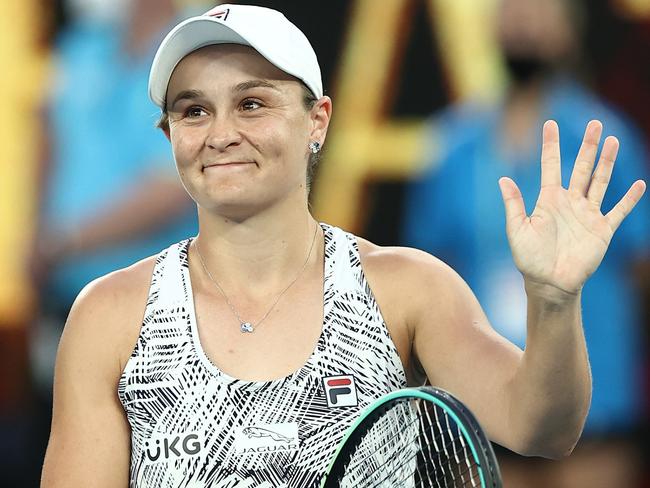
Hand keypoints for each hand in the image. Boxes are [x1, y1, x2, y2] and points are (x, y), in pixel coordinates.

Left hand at [498, 120, 645, 297]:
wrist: (549, 283)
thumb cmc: (529, 259)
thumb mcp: (517, 230)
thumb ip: (514, 205)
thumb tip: (502, 179)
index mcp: (548, 200)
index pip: (550, 166)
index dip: (550, 145)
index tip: (549, 124)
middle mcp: (570, 203)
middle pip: (581, 167)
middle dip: (588, 146)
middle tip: (595, 123)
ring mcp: (587, 215)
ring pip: (600, 182)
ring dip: (607, 163)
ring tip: (613, 141)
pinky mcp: (602, 230)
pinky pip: (619, 211)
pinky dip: (629, 199)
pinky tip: (640, 184)